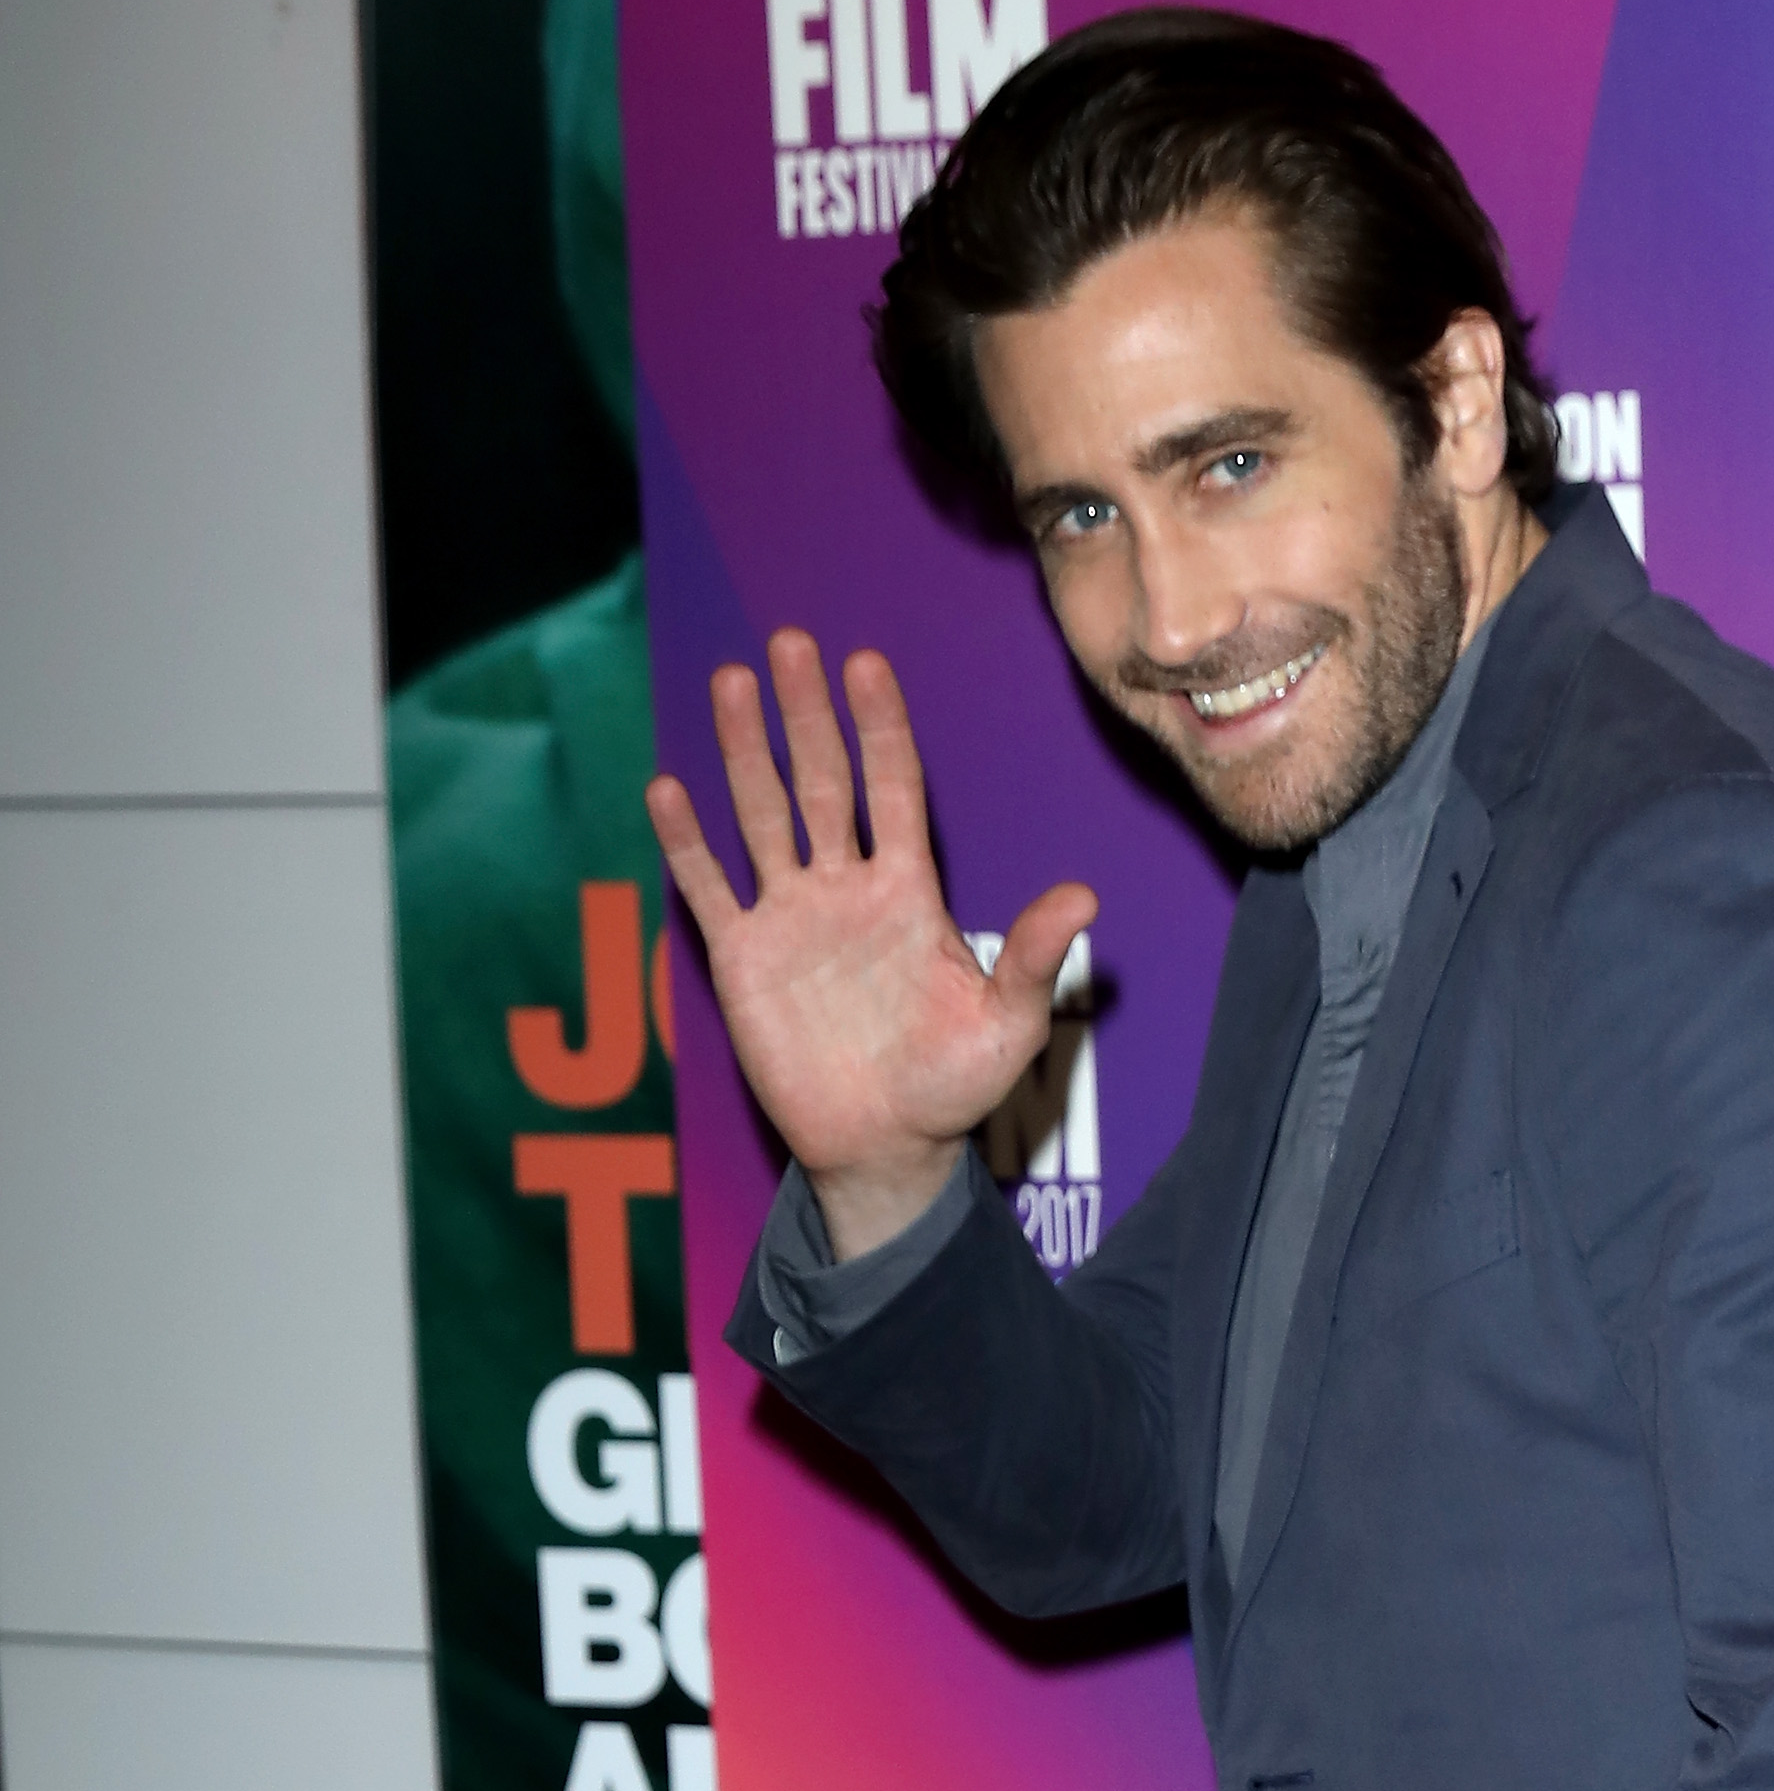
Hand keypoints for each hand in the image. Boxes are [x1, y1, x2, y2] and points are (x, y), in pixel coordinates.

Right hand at [646, 631, 1095, 1254]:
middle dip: (805, 713)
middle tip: (790, 642)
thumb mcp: (1007, 1025)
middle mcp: (845, 888)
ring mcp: (790, 917)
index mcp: (908, 891)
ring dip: (743, 750)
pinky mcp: (743, 958)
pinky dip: (688, 842)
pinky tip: (669, 787)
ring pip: (760, 815)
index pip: (892, 788)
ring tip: (730, 681)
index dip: (879, 727)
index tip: (865, 663)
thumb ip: (1034, 956)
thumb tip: (1087, 897)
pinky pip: (710, 888)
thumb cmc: (952, 1087)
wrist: (886, 1149)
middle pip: (819, 781)